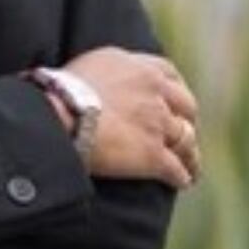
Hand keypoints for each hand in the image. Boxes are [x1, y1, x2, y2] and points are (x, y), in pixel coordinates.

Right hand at [59, 48, 200, 188]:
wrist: (58, 116)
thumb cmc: (59, 92)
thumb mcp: (88, 66)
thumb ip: (110, 71)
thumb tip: (104, 82)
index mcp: (138, 67)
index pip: (167, 73)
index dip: (174, 88)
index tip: (173, 99)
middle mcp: (154, 92)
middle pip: (186, 106)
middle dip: (186, 120)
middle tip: (182, 133)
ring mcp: (157, 124)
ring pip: (186, 141)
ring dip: (190, 154)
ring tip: (190, 165)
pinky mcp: (153, 155)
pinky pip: (176, 169)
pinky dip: (181, 177)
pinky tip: (181, 182)